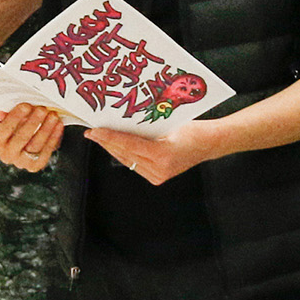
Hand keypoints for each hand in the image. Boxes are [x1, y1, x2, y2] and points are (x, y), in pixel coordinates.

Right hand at [0, 103, 65, 170]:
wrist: (22, 141)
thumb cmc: (13, 125)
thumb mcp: (6, 117)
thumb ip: (5, 111)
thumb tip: (3, 110)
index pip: (4, 130)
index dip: (15, 117)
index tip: (26, 105)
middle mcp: (6, 155)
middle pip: (21, 138)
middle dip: (33, 122)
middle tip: (42, 109)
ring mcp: (21, 163)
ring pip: (35, 146)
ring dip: (46, 129)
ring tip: (53, 115)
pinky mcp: (34, 166)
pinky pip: (46, 151)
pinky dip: (53, 137)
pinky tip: (58, 125)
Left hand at [86, 121, 222, 185]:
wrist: (209, 143)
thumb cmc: (193, 128)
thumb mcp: (168, 122)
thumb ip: (145, 126)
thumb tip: (119, 121)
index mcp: (163, 155)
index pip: (128, 144)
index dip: (109, 137)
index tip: (94, 130)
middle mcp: (159, 170)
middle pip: (124, 154)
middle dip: (106, 142)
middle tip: (91, 131)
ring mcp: (158, 176)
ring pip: (127, 160)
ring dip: (113, 148)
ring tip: (99, 136)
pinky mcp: (157, 178)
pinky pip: (134, 164)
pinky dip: (124, 153)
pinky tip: (114, 144)